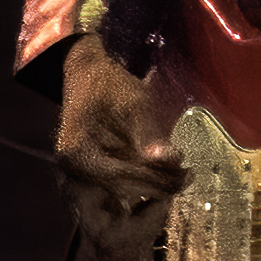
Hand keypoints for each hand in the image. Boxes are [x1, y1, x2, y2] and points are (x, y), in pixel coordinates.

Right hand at [52, 47, 173, 260]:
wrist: (87, 72)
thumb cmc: (109, 85)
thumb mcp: (133, 104)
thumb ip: (150, 136)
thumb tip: (171, 161)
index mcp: (77, 152)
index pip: (121, 177)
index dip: (156, 178)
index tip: (186, 176)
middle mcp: (73, 166)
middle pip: (122, 187)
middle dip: (157, 184)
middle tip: (188, 177)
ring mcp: (78, 169)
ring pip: (122, 187)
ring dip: (152, 183)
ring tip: (180, 175)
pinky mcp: (88, 167)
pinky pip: (117, 180)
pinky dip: (141, 177)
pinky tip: (162, 172)